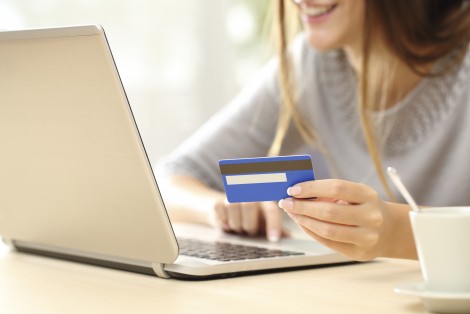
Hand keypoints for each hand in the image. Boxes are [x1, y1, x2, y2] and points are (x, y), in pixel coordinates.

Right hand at [211, 199, 284, 241]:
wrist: (223, 210)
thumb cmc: (249, 217)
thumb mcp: (263, 222)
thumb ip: (276, 228)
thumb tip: (291, 238)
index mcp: (263, 200)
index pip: (271, 210)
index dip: (273, 224)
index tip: (274, 239)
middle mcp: (248, 195)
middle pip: (249, 205)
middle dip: (249, 225)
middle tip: (249, 231)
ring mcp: (232, 197)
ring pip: (233, 206)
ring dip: (236, 223)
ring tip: (238, 229)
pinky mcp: (217, 202)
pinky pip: (219, 209)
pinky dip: (223, 221)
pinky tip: (226, 225)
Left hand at [278, 179, 394, 260]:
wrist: (388, 230)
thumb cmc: (362, 207)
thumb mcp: (354, 194)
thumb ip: (329, 192)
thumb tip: (297, 192)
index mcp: (368, 195)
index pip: (336, 188)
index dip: (312, 188)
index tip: (293, 189)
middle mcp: (371, 216)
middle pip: (329, 211)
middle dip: (302, 207)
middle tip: (286, 202)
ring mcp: (366, 237)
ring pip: (327, 230)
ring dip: (304, 221)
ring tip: (292, 213)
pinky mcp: (358, 253)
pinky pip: (328, 243)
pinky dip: (311, 232)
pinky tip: (302, 224)